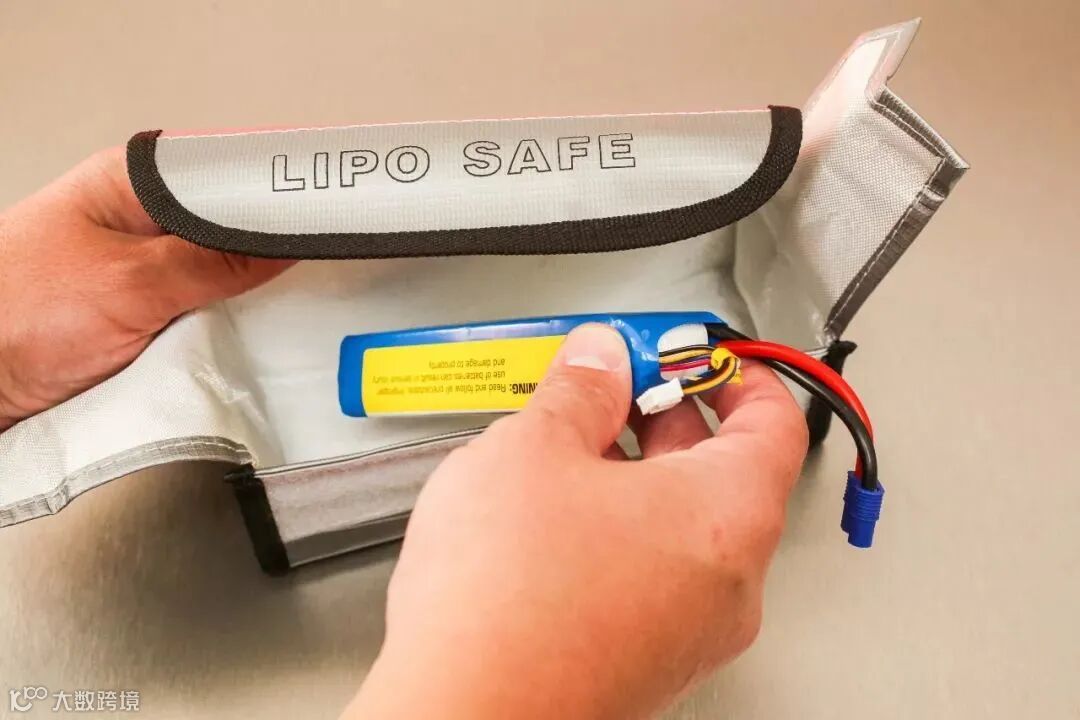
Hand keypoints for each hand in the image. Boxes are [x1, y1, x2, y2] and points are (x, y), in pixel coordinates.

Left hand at [0, 149, 293, 429]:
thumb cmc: (8, 316)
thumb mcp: (128, 284)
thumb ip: (210, 261)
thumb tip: (279, 244)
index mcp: (132, 184)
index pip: (229, 168)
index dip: (280, 188)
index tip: (329, 208)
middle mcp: (144, 222)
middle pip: (237, 222)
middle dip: (271, 248)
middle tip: (317, 262)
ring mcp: (151, 270)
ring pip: (228, 273)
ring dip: (249, 297)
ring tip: (279, 305)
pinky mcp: (153, 315)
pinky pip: (212, 314)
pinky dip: (230, 329)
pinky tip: (246, 334)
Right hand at [348, 323, 808, 718]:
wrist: (467, 713)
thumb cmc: (507, 600)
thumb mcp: (533, 449)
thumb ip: (579, 389)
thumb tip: (599, 360)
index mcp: (726, 516)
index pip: (772, 422)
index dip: (733, 373)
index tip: (695, 353)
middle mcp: (727, 583)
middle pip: (724, 474)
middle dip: (667, 419)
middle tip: (612, 388)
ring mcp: (689, 632)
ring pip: (681, 530)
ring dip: (635, 477)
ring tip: (567, 452)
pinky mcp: (645, 663)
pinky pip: (652, 577)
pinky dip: (618, 533)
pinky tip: (552, 521)